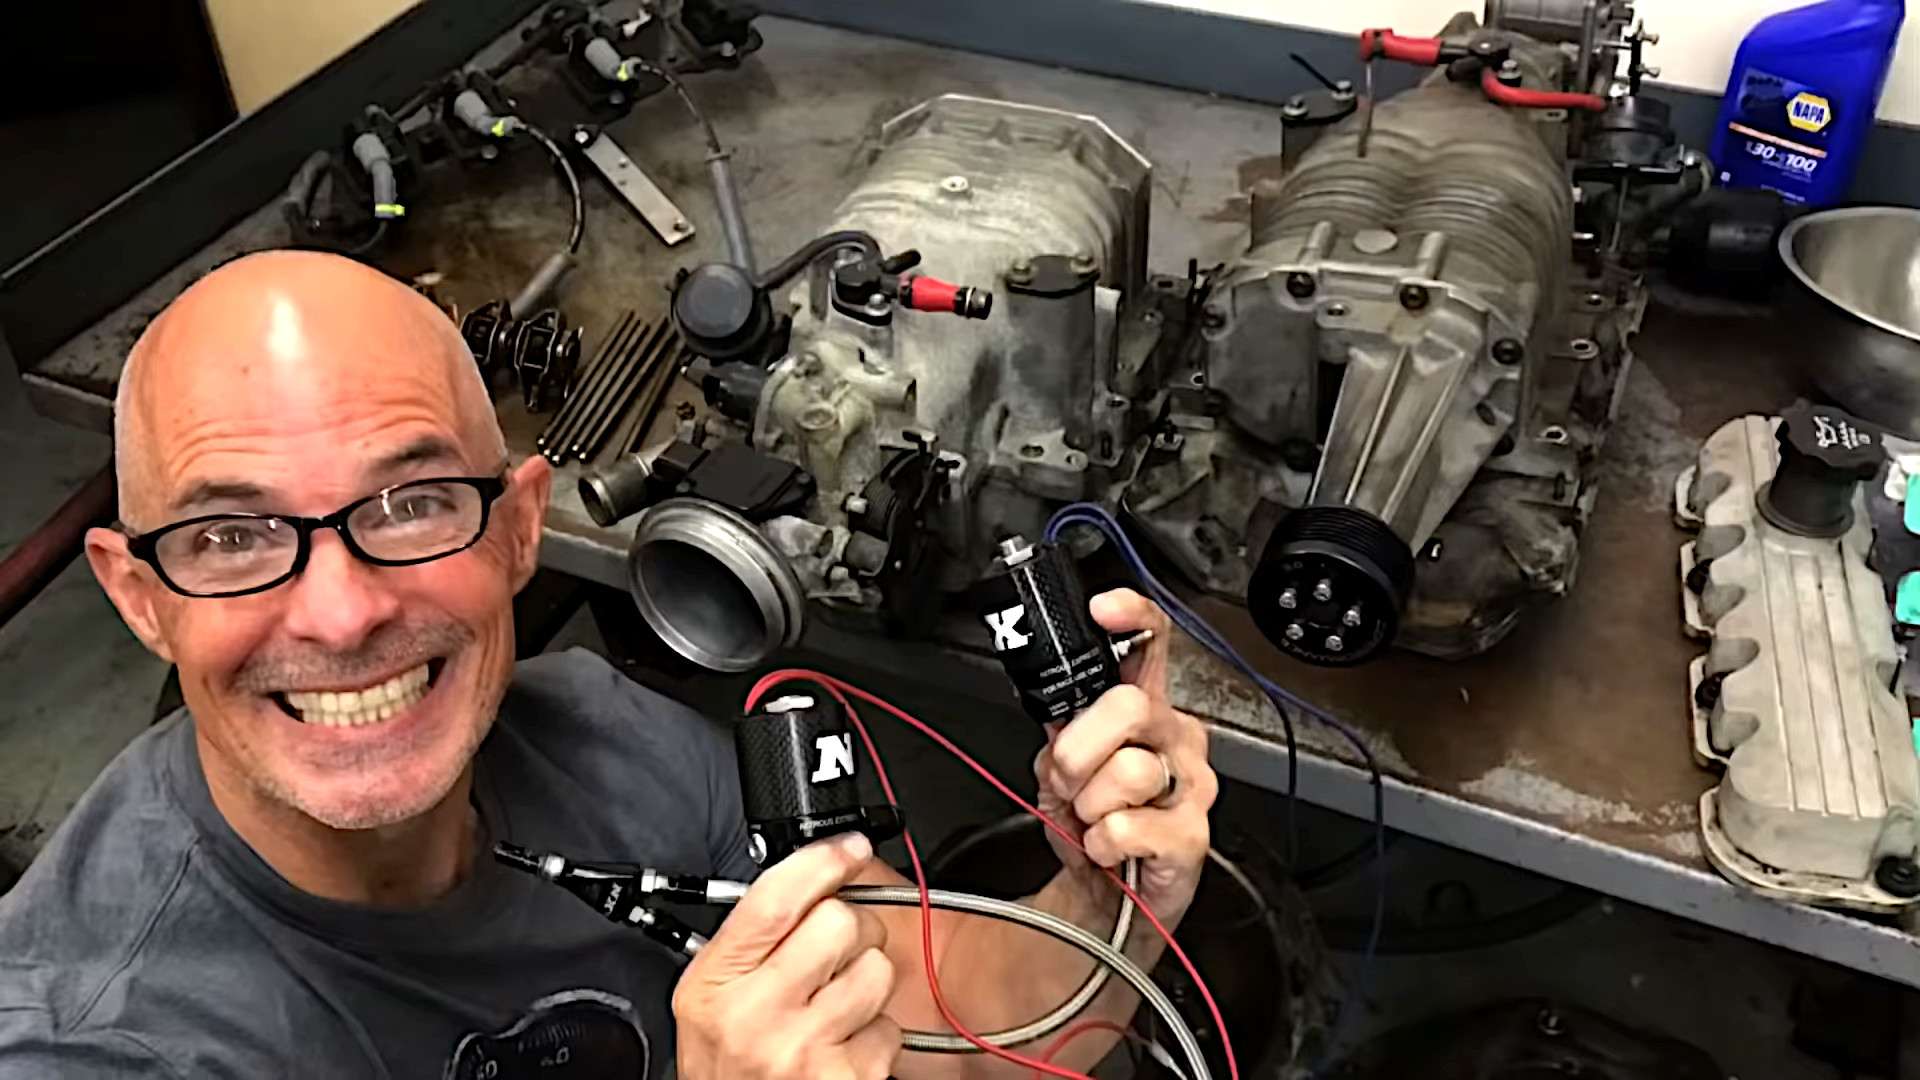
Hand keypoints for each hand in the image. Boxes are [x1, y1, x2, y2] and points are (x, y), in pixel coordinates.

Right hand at [673, 832, 900, 1078]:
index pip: (776, 899)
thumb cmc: (728, 1066)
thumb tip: (816, 873)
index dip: (822, 861)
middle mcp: (756, 1014)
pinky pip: (889, 1027)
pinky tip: (842, 1047)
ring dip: (866, 984)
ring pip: (875, 970)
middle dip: (849, 930)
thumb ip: (753, 938)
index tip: (849, 848)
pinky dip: (875, 1037)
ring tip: (835, 1007)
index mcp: (716, 983)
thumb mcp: (713, 995)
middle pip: (839, 922)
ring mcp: (802, 1048)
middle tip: (833, 954)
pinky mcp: (845, 1079)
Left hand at [1035, 589, 1217, 923]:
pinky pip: (1128, 826)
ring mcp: (1190, 785)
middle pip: (1132, 706)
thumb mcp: (1061, 766)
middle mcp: (1174, 737)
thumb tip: (1057, 711)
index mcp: (1145, 708)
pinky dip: (1101, 841)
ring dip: (1088, 803)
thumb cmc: (1091, 824)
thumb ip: (1062, 728)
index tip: (1104, 610)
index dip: (1134, 616)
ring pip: (1128, 770)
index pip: (1153, 643)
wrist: (1106, 897)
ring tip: (1092, 818)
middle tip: (1068, 778)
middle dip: (1080, 748)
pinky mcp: (1191, 834)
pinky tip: (1108, 845)